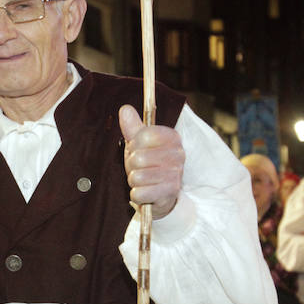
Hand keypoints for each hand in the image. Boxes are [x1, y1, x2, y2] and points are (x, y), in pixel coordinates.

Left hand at [119, 105, 184, 219]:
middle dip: (132, 165)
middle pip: (138, 157)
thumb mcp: (139, 145)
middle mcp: (179, 154)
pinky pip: (138, 193)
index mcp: (173, 137)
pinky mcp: (170, 193)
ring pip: (137, 176)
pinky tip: (146, 192)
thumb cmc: (149, 165)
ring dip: (134, 181)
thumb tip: (125, 109)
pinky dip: (137, 195)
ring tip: (143, 181)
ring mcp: (175, 175)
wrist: (161, 194)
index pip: (144, 135)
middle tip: (139, 168)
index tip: (138, 149)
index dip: (134, 144)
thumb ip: (132, 127)